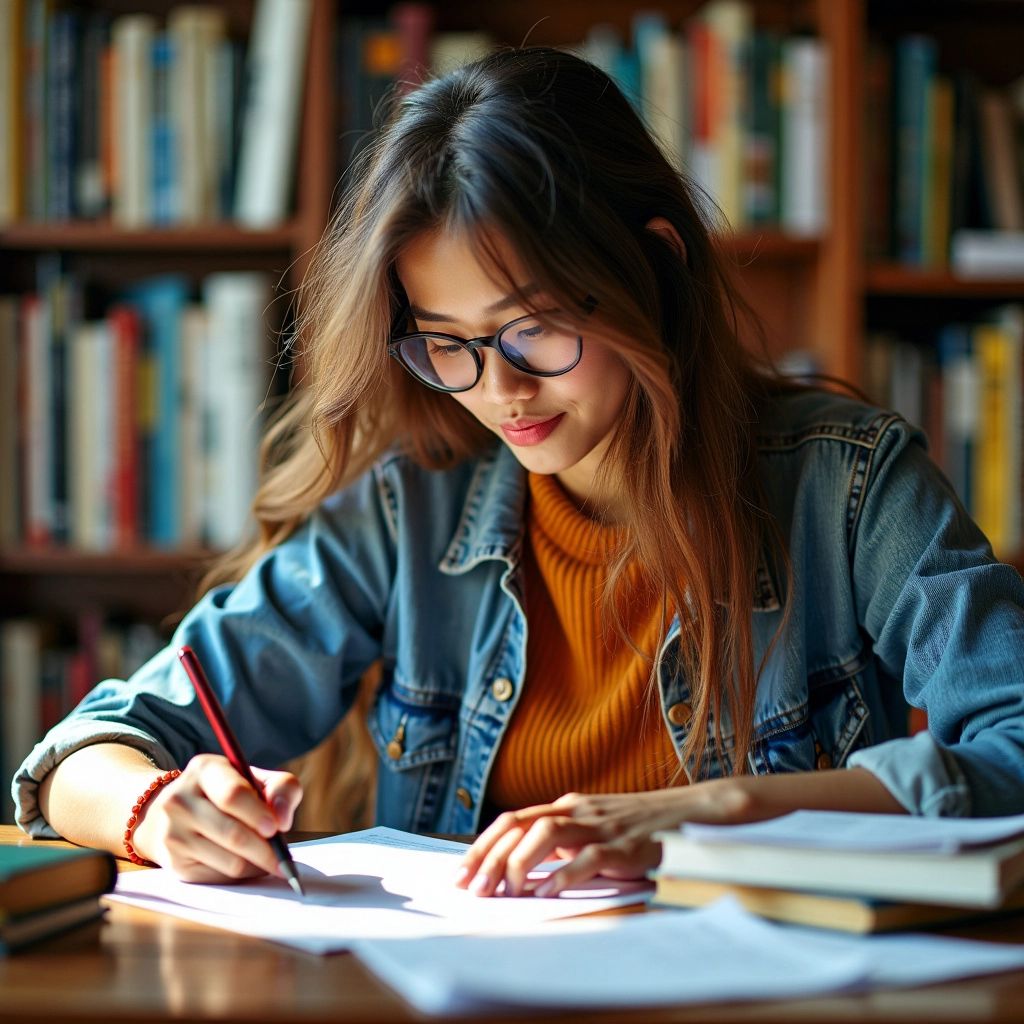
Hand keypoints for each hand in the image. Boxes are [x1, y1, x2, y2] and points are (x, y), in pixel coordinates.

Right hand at [130, 754, 302, 882]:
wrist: (179, 813)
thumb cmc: (230, 793)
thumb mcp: (257, 778)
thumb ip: (282, 788)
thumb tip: (283, 820)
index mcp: (204, 769)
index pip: (232, 794)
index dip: (257, 813)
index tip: (277, 827)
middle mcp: (180, 800)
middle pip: (232, 833)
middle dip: (265, 849)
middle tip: (283, 858)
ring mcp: (173, 833)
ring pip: (230, 861)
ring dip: (257, 865)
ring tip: (269, 858)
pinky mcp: (175, 863)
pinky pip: (220, 878)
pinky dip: (242, 875)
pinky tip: (248, 864)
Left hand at [456, 779, 756, 897]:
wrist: (690, 813)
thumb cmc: (638, 826)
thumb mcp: (594, 826)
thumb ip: (562, 840)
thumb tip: (520, 867)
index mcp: (566, 805)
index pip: (512, 820)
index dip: (483, 845)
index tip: (461, 872)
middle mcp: (577, 809)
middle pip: (520, 824)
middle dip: (490, 857)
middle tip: (472, 888)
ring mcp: (600, 824)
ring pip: (547, 834)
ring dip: (520, 863)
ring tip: (506, 891)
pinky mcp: (624, 843)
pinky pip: (588, 857)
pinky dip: (564, 876)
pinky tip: (548, 894)